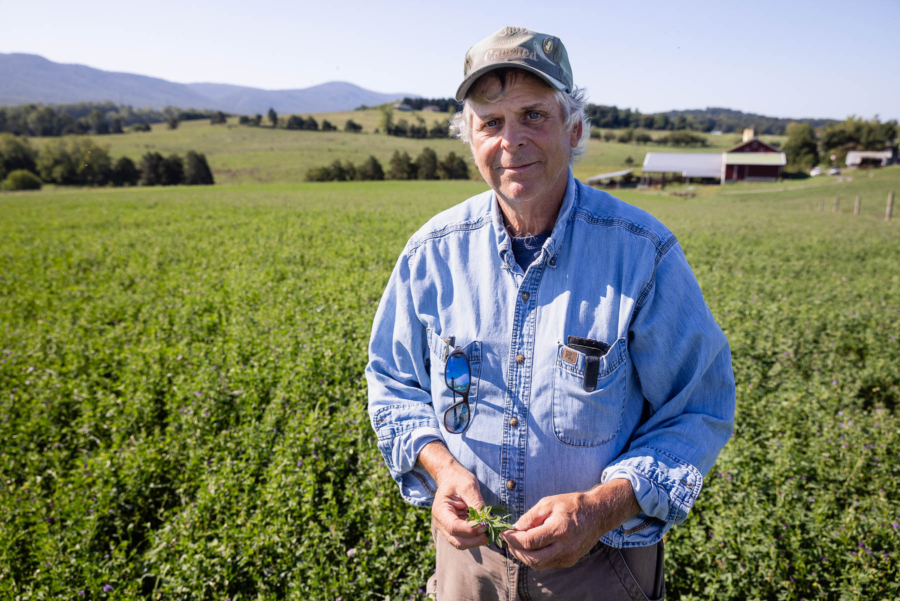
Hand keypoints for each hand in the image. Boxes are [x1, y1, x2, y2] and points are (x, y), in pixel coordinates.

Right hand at [417, 441, 487, 549]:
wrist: (451, 476)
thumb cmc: (458, 479)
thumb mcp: (469, 486)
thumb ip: (476, 504)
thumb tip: (487, 521)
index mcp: (440, 510)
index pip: (454, 528)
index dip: (471, 530)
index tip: (486, 525)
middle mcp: (441, 523)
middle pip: (457, 541)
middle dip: (475, 540)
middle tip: (491, 533)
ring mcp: (447, 527)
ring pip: (462, 543)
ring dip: (477, 540)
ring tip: (490, 531)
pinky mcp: (455, 528)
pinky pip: (465, 538)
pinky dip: (476, 537)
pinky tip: (486, 529)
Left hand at [502, 479, 638, 570]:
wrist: (597, 514)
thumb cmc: (572, 505)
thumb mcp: (549, 503)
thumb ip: (530, 517)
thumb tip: (515, 528)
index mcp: (559, 530)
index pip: (530, 542)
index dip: (513, 539)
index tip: (504, 533)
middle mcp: (565, 547)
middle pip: (533, 559)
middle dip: (516, 551)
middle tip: (508, 540)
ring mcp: (568, 557)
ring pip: (539, 565)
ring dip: (524, 557)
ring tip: (516, 544)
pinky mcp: (569, 561)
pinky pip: (547, 564)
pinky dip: (535, 558)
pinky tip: (530, 547)